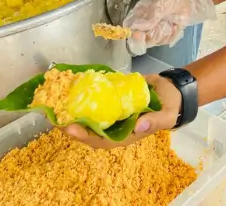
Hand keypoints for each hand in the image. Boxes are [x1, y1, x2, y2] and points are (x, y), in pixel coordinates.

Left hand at [63, 74, 181, 148]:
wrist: (171, 90)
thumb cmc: (169, 105)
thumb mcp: (166, 114)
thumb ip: (154, 121)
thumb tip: (138, 125)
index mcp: (126, 134)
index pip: (102, 140)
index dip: (85, 136)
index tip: (69, 128)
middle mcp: (115, 125)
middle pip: (89, 130)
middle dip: (71, 124)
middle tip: (53, 115)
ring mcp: (111, 112)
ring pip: (89, 116)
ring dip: (73, 111)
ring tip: (56, 102)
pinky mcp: (110, 99)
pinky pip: (94, 101)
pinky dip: (83, 96)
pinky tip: (70, 86)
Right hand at [122, 0, 215, 55]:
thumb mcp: (160, 4)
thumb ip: (149, 16)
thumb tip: (135, 27)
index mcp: (139, 12)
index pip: (129, 27)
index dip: (134, 34)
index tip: (142, 35)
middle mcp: (145, 22)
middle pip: (142, 38)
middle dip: (154, 34)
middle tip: (163, 25)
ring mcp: (156, 28)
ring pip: (154, 41)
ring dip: (165, 34)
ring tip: (171, 23)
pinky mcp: (166, 33)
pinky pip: (166, 41)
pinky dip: (173, 35)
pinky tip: (176, 26)